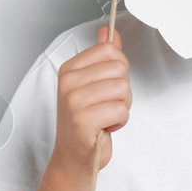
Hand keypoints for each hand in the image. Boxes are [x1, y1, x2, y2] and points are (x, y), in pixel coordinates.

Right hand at [51, 25, 129, 172]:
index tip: (108, 86)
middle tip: (107, 105)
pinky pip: (121, 110)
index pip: (109, 50)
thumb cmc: (86, 122)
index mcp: (70, 69)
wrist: (75, 157)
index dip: (120, 69)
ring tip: (106, 116)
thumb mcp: (94, 85)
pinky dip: (120, 121)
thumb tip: (109, 32)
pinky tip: (105, 127)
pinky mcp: (82, 120)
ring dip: (123, 107)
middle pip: (119, 69)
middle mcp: (68, 82)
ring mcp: (73, 101)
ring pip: (123, 89)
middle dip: (123, 90)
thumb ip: (103, 57)